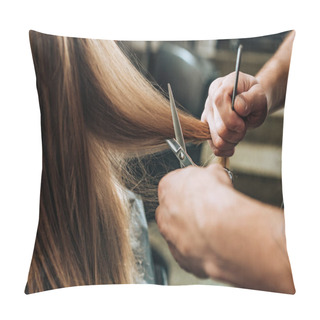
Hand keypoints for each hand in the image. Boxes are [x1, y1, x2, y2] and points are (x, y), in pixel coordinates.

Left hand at [156, 164, 294, 292]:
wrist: (220, 231)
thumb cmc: (214, 201)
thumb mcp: (216, 173)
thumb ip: (210, 174)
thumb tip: (215, 174)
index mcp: (168, 187)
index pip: (176, 184)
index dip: (192, 187)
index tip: (204, 189)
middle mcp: (163, 212)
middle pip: (174, 209)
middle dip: (189, 210)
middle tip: (209, 210)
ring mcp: (169, 237)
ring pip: (180, 232)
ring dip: (194, 230)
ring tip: (215, 228)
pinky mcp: (180, 257)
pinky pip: (189, 251)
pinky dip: (200, 247)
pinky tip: (215, 243)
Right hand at [201, 72, 267, 156]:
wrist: (251, 103)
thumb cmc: (254, 98)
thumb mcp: (259, 95)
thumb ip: (251, 99)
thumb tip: (238, 106)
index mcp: (220, 86)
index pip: (219, 100)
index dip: (231, 116)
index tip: (243, 122)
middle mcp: (209, 100)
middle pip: (218, 127)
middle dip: (236, 132)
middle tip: (244, 127)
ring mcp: (206, 116)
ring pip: (217, 139)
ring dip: (233, 141)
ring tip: (240, 132)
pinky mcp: (206, 129)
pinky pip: (214, 147)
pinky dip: (226, 149)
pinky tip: (233, 143)